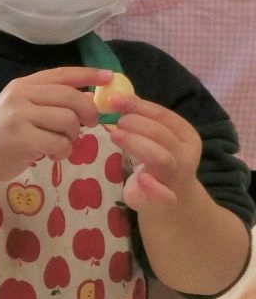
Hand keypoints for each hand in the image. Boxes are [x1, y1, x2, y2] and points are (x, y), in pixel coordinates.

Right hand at [0, 67, 105, 183]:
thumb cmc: (3, 134)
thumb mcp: (23, 110)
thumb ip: (51, 101)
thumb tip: (90, 97)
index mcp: (22, 85)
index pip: (61, 74)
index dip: (88, 74)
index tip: (109, 76)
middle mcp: (20, 96)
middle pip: (71, 97)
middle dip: (88, 113)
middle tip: (89, 125)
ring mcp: (19, 117)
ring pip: (68, 121)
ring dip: (73, 137)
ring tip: (61, 144)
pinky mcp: (21, 139)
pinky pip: (60, 144)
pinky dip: (63, 152)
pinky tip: (51, 155)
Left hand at [104, 92, 202, 210]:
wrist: (170, 201)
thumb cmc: (155, 162)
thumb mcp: (152, 137)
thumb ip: (138, 119)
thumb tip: (111, 97)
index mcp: (185, 134)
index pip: (162, 114)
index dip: (137, 105)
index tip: (113, 99)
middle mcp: (186, 154)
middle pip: (160, 133)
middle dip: (135, 124)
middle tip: (114, 122)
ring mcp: (178, 177)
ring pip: (160, 158)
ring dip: (136, 144)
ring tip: (115, 136)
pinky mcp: (167, 199)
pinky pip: (164, 194)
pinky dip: (153, 187)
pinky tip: (140, 178)